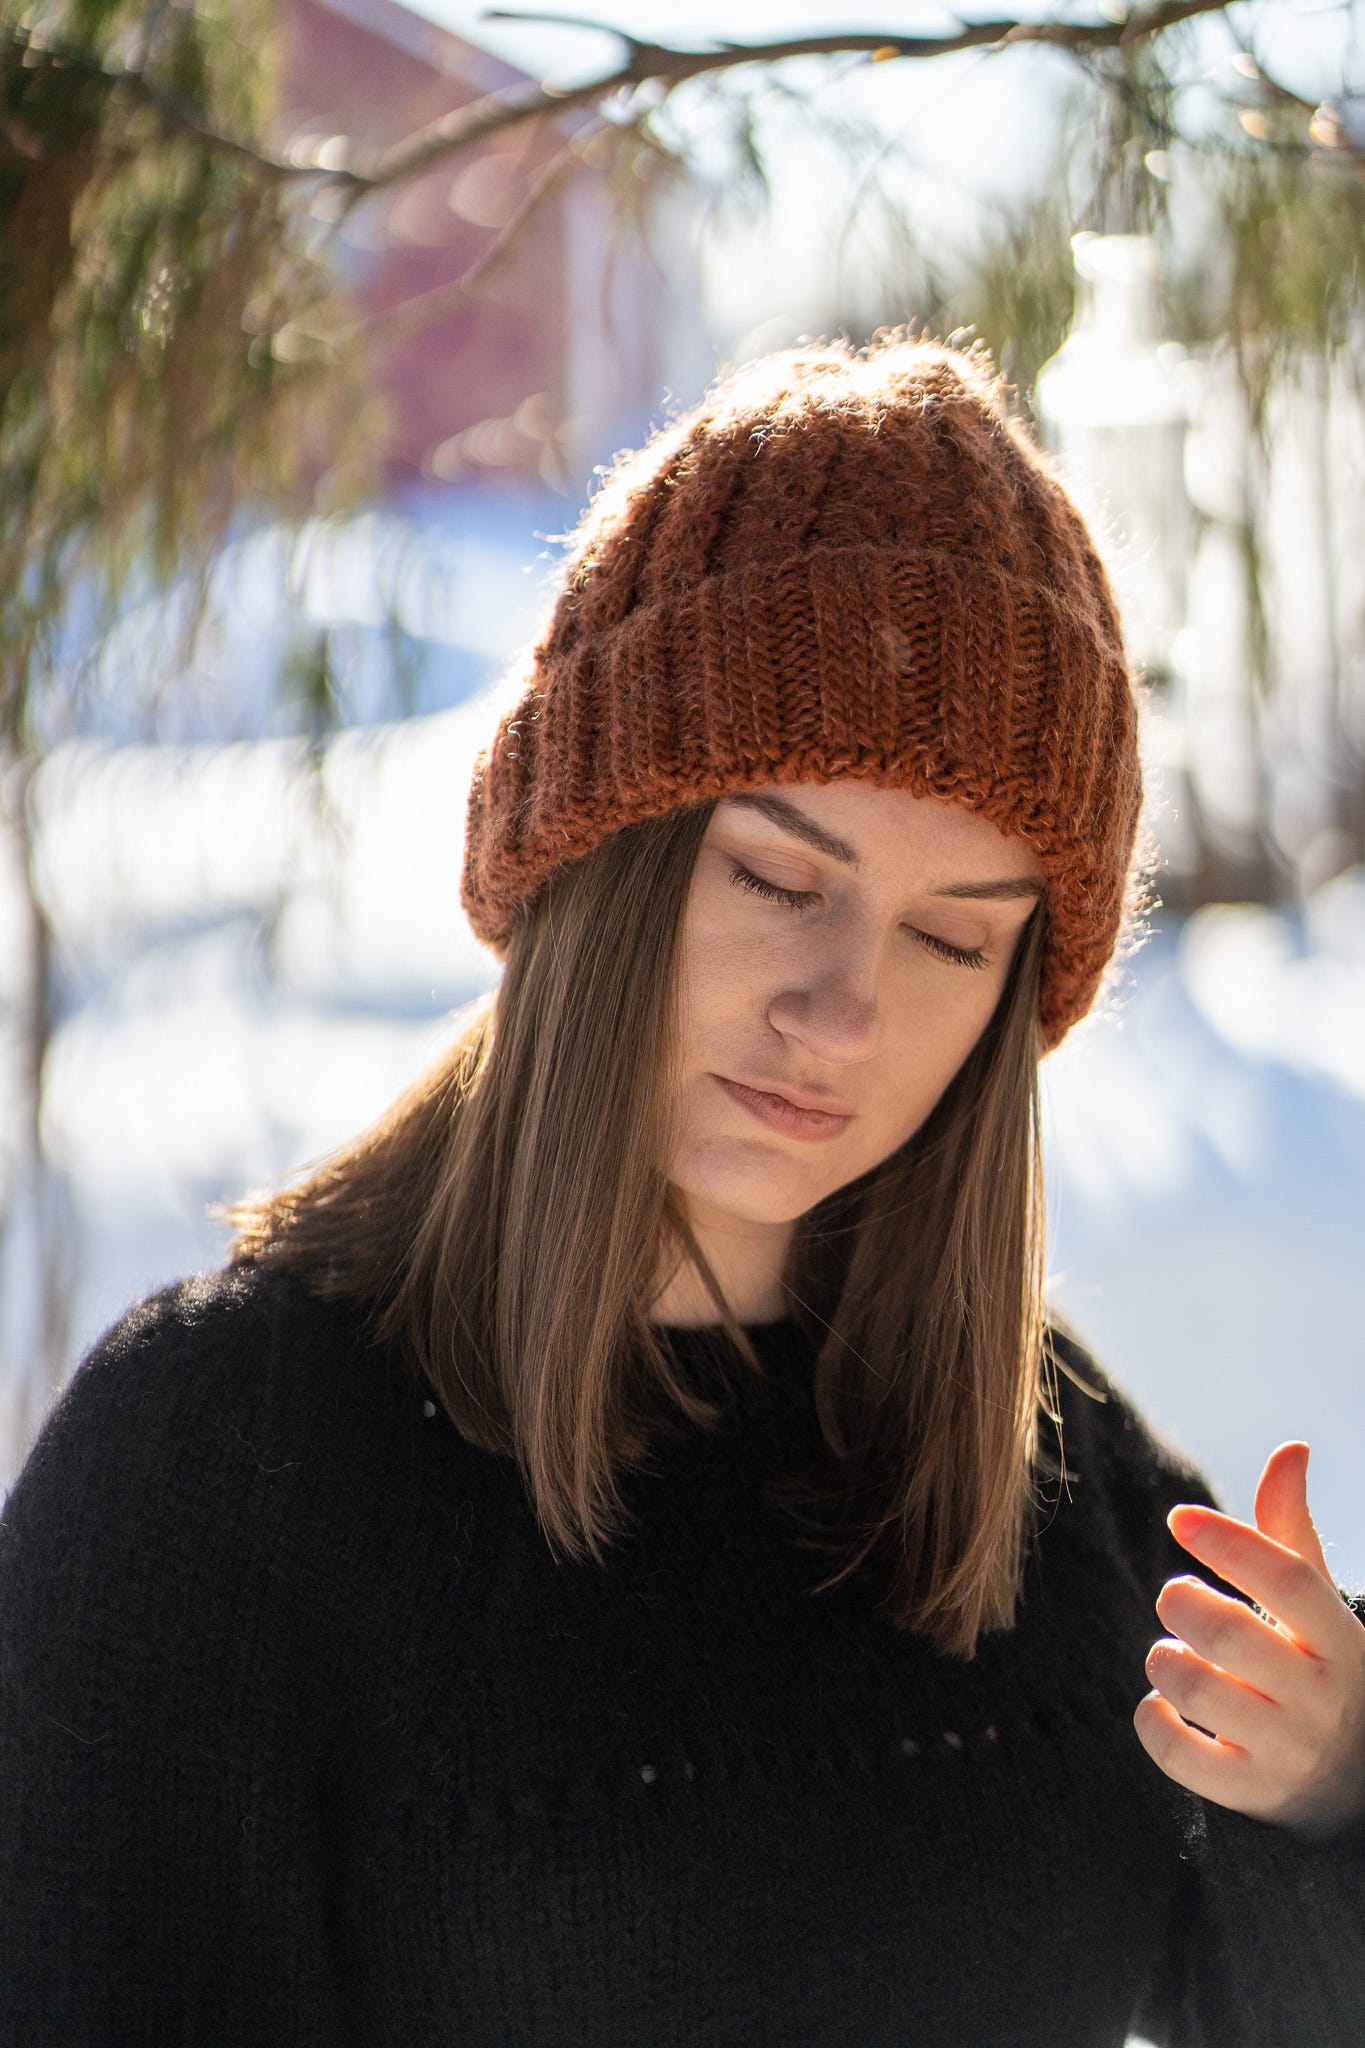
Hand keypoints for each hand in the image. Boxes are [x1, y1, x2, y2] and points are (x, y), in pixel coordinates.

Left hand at [1134, 1442, 1364, 1841]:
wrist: (1353, 1782)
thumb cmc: (1317, 1664)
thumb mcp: (1316, 1603)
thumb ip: (1289, 1529)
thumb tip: (1291, 1448)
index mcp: (1339, 1638)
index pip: (1287, 1579)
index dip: (1229, 1541)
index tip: (1180, 1517)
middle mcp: (1318, 1696)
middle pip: (1231, 1635)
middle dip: (1183, 1602)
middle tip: (1175, 1596)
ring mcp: (1286, 1749)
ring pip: (1197, 1688)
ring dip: (1163, 1658)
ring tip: (1171, 1652)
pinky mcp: (1251, 1793)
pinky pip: (1178, 1754)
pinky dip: (1151, 1719)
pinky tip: (1158, 1702)